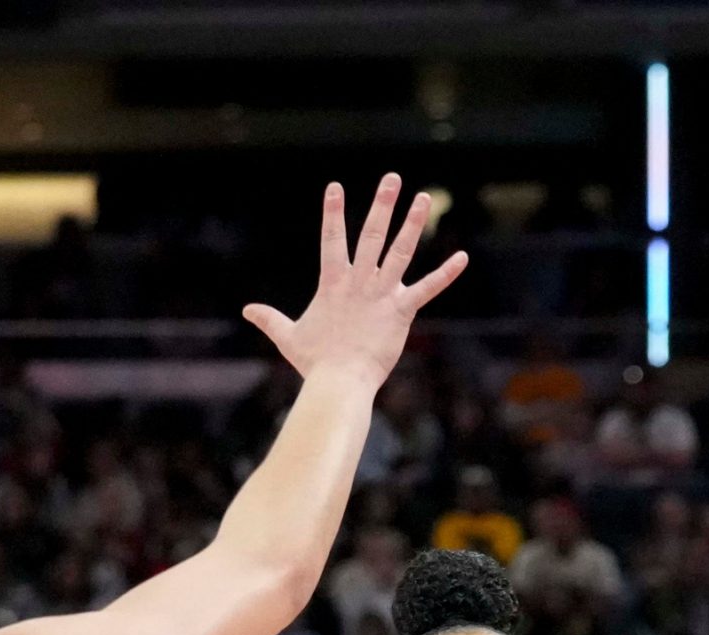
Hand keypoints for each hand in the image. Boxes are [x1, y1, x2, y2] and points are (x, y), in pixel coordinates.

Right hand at [243, 174, 467, 387]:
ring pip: (400, 251)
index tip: (335, 186)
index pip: (331, 240)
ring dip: (413, 223)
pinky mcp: (402, 311)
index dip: (333, 212)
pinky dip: (446, 274)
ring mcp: (382, 294)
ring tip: (424, 198)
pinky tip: (462, 257)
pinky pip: (427, 289)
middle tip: (392, 178)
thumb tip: (246, 310)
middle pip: (370, 235)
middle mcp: (359, 282)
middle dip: (381, 204)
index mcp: (333, 283)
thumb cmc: (315, 362)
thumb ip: (270, 319)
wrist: (339, 382)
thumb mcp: (288, 337)